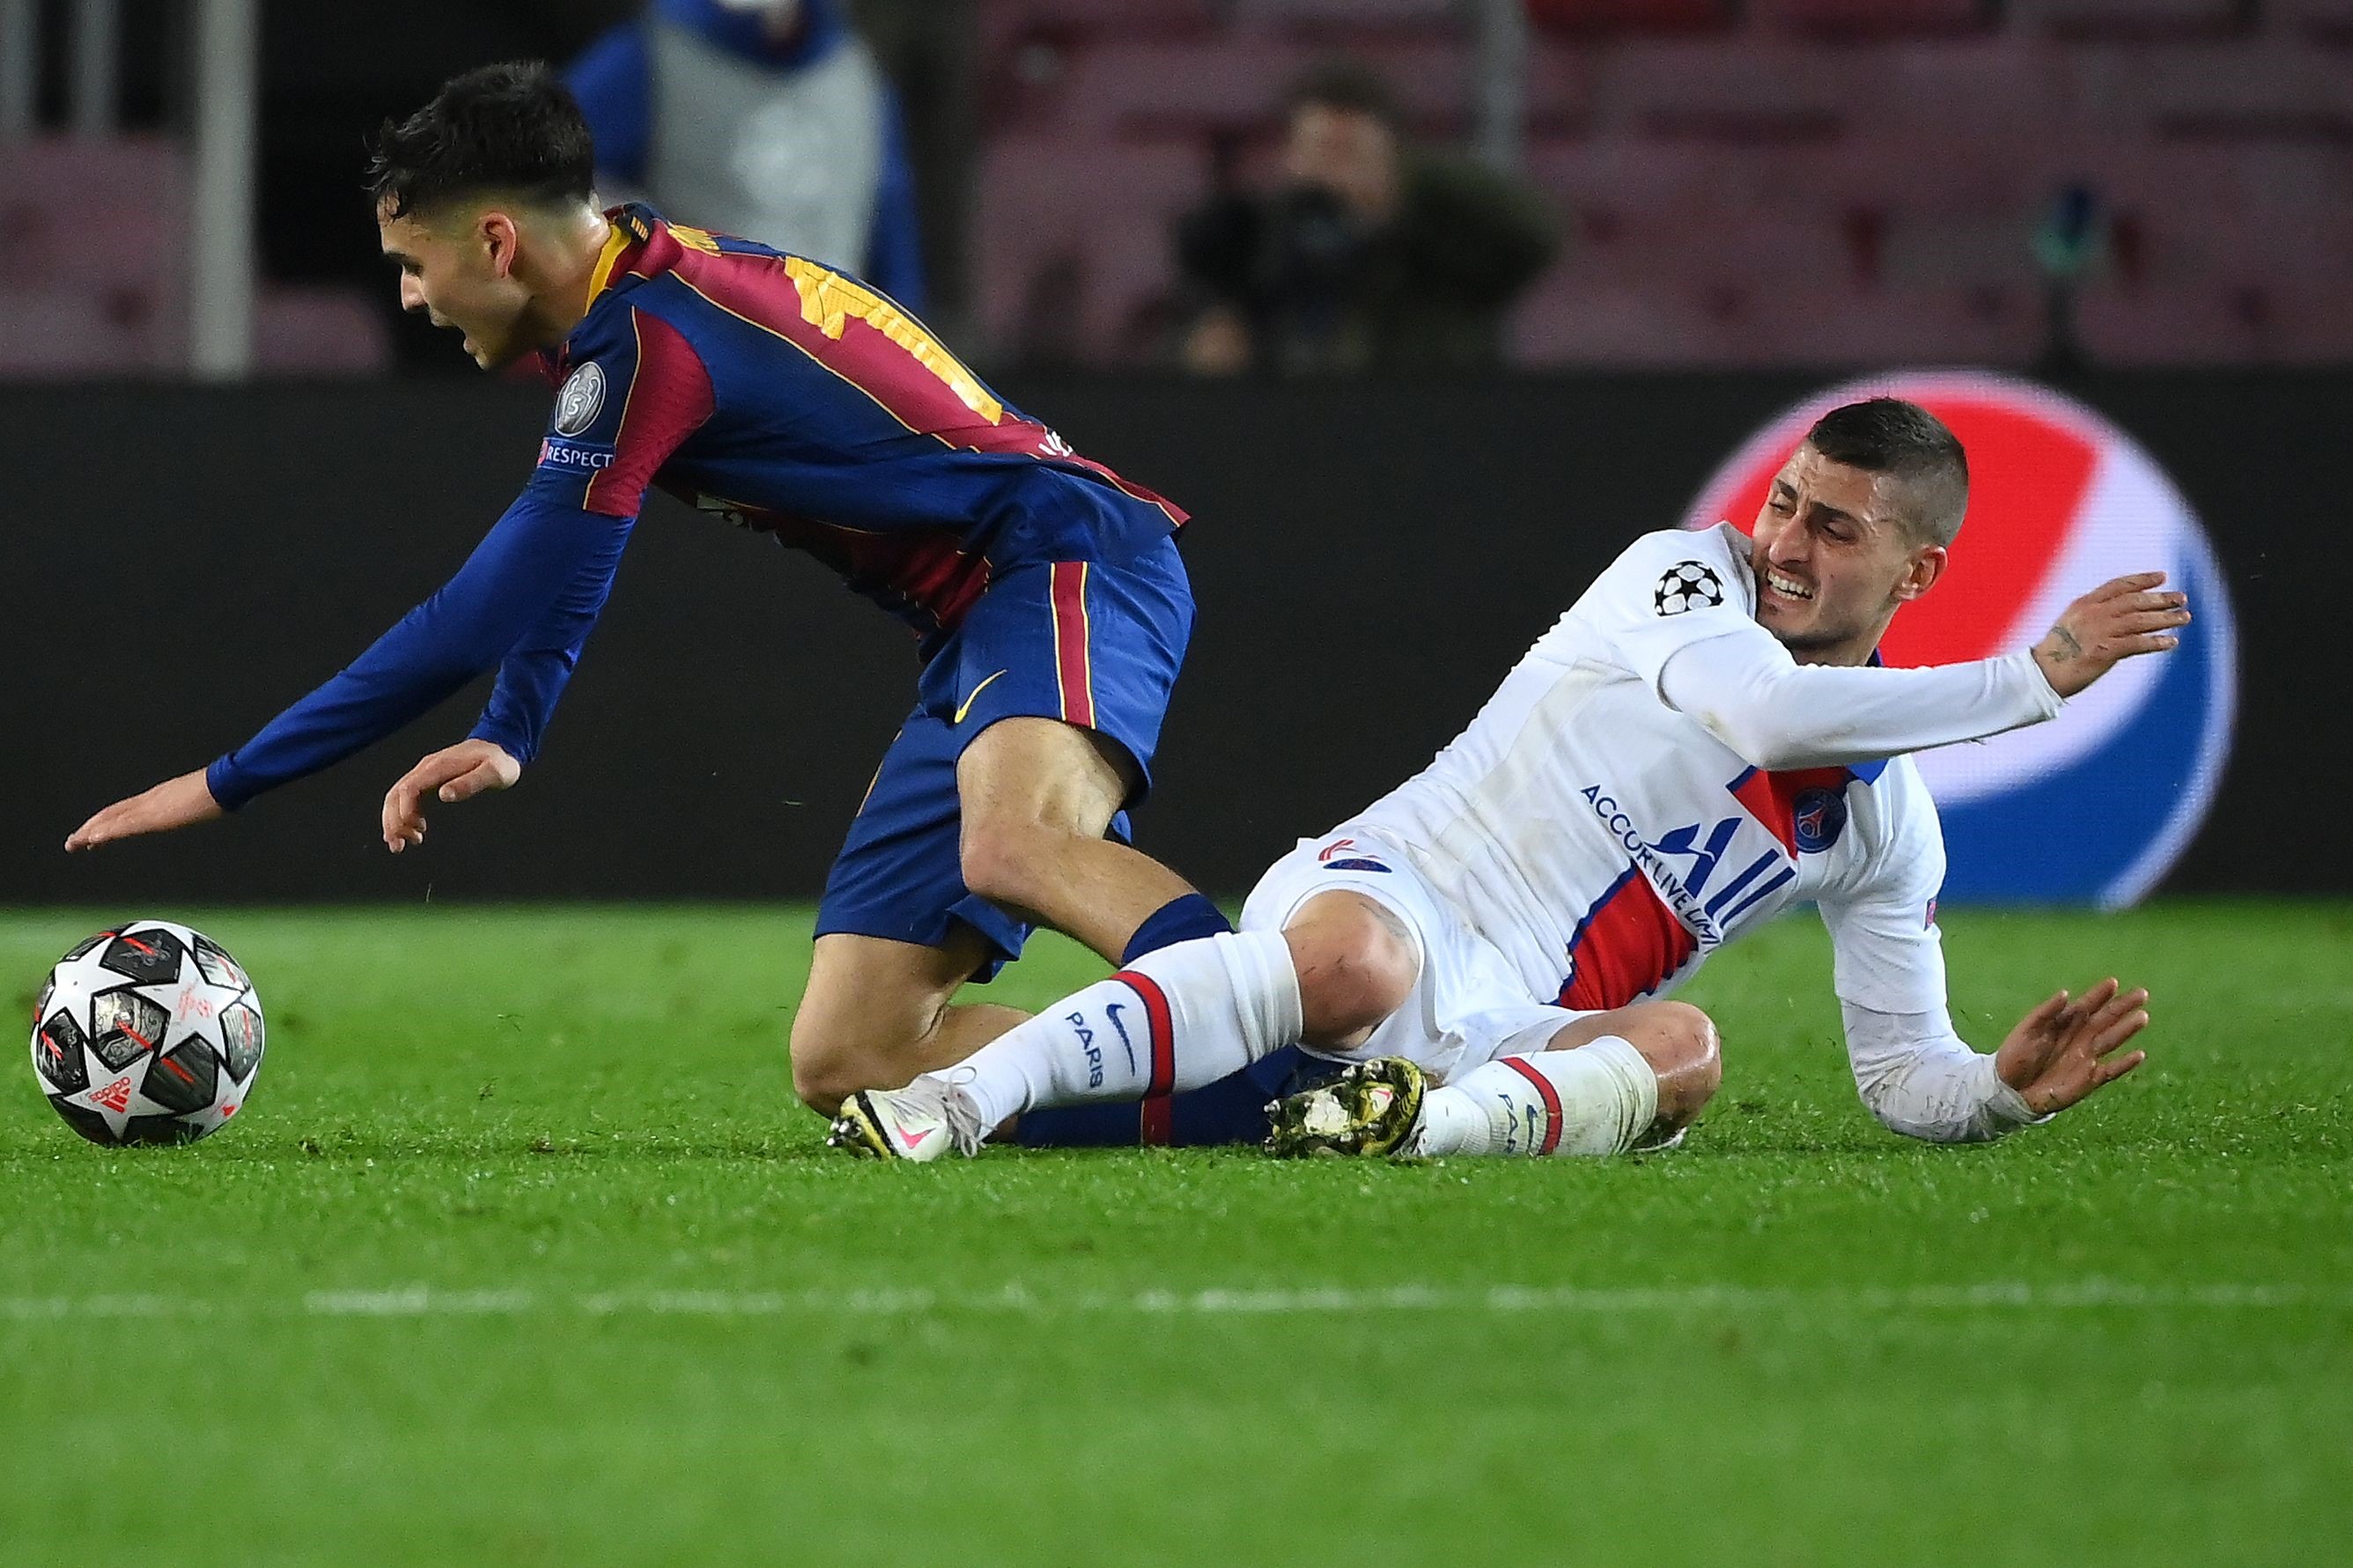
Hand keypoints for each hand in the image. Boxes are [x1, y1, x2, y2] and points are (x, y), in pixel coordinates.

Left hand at [65, 770, 224, 851]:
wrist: (227, 782)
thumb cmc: (224, 788)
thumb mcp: (208, 798)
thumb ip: (201, 803)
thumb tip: (213, 806)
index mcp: (161, 797)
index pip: (126, 810)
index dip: (107, 821)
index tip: (93, 834)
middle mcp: (150, 800)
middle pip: (112, 813)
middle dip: (91, 827)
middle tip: (73, 841)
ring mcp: (151, 807)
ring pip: (112, 819)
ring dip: (90, 832)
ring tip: (73, 843)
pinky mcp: (155, 816)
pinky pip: (124, 826)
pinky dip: (107, 832)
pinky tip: (91, 838)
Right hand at [381, 740, 519, 853]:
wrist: (502, 746)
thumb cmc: (500, 761)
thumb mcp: (493, 773)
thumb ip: (469, 783)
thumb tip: (443, 795)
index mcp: (439, 766)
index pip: (409, 788)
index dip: (405, 811)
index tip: (414, 830)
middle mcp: (428, 768)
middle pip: (397, 794)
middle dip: (392, 821)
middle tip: (398, 845)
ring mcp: (427, 773)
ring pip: (398, 797)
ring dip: (395, 821)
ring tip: (402, 844)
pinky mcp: (431, 779)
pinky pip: (409, 797)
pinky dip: (405, 815)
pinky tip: (414, 830)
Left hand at [1994, 978, 2149, 1115]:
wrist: (2011, 1089)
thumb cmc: (2016, 1055)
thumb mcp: (2027, 1030)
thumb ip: (2045, 1012)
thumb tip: (2065, 994)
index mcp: (2065, 1023)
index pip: (2086, 1005)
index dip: (2099, 994)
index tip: (2113, 982)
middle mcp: (2080, 1037)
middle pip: (2105, 1019)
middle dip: (2122, 1006)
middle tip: (2142, 993)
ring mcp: (2087, 1057)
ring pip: (2111, 1040)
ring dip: (2127, 1029)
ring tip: (2142, 1016)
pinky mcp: (2090, 1079)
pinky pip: (2111, 1070)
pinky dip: (2125, 1064)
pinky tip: (2139, 1055)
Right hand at [2032, 572, 2190, 698]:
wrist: (2042, 674)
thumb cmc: (2057, 653)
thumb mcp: (2072, 624)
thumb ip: (2095, 615)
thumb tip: (2123, 615)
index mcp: (2084, 604)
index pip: (2119, 585)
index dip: (2142, 580)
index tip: (2162, 577)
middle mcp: (2094, 614)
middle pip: (2135, 601)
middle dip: (2160, 598)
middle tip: (2181, 598)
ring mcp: (2100, 632)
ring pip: (2141, 620)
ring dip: (2165, 619)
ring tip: (2184, 617)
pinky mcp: (2106, 651)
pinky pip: (2138, 644)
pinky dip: (2157, 642)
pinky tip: (2171, 641)